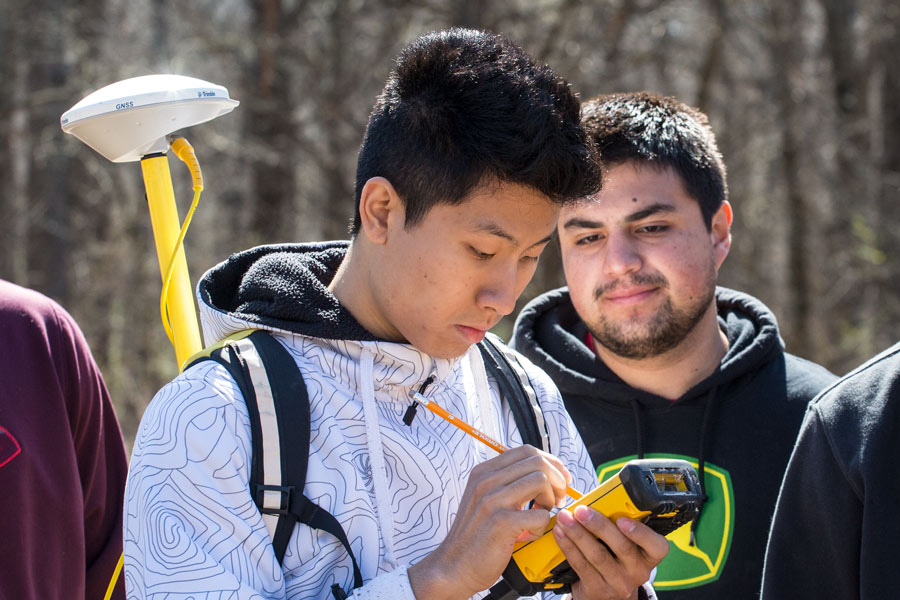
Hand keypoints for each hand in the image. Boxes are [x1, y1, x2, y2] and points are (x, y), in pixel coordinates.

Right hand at [408, 445, 572, 599]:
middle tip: (558, 500)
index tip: (560, 480)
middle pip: (537, 462)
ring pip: (540, 481)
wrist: (455, 566)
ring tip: (540, 517)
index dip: (551, 462)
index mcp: (484, 472)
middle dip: (557, 480)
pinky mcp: (501, 523)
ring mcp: (492, 500)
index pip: (526, 451)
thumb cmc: (477, 535)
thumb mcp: (486, 499)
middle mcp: (486, 481)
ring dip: (550, 501)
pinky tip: (528, 535)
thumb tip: (545, 472)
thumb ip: (508, 483)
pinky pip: (540, 514)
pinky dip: (542, 526)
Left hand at [553, 507, 668, 599]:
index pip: (657, 546)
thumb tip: (597, 498)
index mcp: (649, 556)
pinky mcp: (597, 589)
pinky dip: (568, 547)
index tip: (622, 519)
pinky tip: (560, 533)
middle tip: (581, 510)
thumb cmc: (615, 558)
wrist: (607, 595)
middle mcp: (637, 571)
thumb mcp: (626, 544)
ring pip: (597, 556)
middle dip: (599, 526)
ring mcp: (618, 583)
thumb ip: (619, 525)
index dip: (640, 532)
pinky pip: (581, 565)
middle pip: (621, 547)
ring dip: (577, 534)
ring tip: (564, 518)